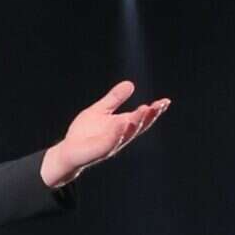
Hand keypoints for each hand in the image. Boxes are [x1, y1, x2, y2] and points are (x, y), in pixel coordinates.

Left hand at [40, 81, 170, 187]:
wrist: (68, 151)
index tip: (166, 101)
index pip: (141, 118)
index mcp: (122, 126)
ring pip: (126, 135)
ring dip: (135, 124)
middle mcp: (120, 137)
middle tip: (158, 106)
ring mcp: (110, 145)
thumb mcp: (101, 110)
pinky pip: (109, 142)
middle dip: (148, 116)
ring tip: (144, 110)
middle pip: (138, 126)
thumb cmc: (85, 132)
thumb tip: (130, 83)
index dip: (154, 111)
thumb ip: (115, 99)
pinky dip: (116, 133)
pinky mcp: (98, 151)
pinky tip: (122, 123)